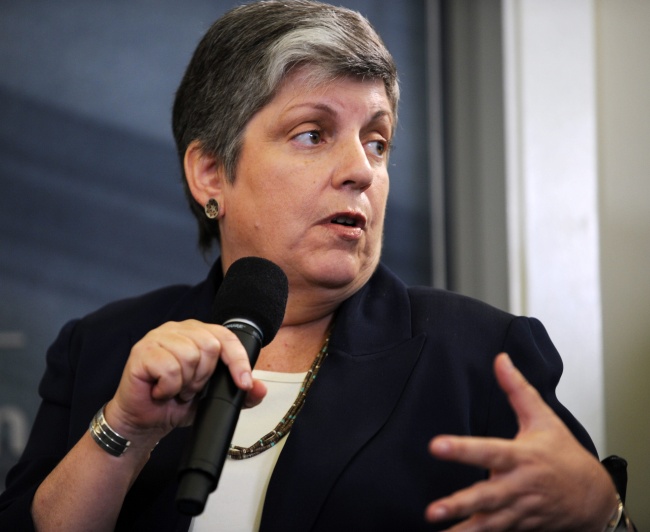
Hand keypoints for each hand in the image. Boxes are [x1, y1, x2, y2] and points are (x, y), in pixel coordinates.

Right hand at [105, 320, 266, 447]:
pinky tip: (160, 390)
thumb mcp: (214, 399)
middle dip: (205, 377)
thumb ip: (239, 394)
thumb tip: (260, 389)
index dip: (238, 360)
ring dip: (185, 383)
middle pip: (210, 345)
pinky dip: (169, 387)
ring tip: (175, 389)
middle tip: (191, 389)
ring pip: (190, 356)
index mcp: (198, 333)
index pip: (226, 337)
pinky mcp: (142, 352)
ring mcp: (158, 337)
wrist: (145, 421)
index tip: (244, 383)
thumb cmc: (175, 402)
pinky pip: (169, 368)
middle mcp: (179, 330)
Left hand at [425, 353, 617, 530]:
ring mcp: (519, 509)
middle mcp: (519, 485)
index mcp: (521, 457)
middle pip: (487, 496)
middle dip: (461, 503)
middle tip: (434, 509)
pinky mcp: (519, 524)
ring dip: (465, 529)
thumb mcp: (543, 418)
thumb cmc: (564, 455)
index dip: (463, 449)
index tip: (438, 446)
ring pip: (490, 522)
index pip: (489, 450)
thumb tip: (500, 360)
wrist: (593, 496)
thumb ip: (517, 389)